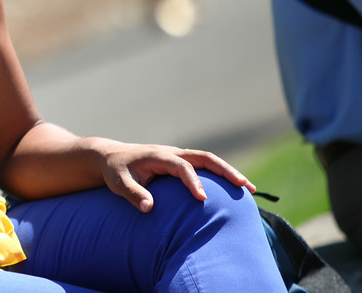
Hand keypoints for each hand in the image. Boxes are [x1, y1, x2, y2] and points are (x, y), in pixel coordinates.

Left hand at [95, 140, 255, 211]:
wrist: (112, 157)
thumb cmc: (116, 171)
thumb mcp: (118, 182)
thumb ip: (133, 193)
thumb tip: (149, 208)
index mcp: (159, 156)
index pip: (182, 167)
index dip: (193, 182)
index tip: (203, 199)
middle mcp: (172, 153)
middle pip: (205, 158)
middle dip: (226, 171)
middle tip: (246, 187)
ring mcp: (178, 156)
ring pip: (208, 161)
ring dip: (228, 173)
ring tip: (249, 189)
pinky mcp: (180, 163)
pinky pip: (204, 167)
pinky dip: (220, 175)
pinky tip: (233, 191)